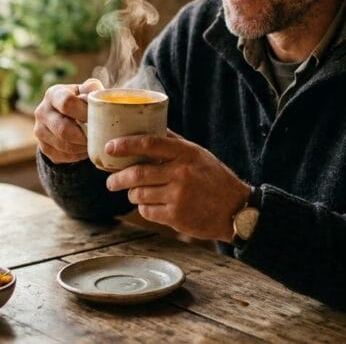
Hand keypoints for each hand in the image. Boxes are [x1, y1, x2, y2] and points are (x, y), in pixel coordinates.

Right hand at [33, 78, 103, 163]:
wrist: (64, 116)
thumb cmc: (80, 101)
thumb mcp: (85, 91)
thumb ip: (92, 89)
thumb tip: (96, 92)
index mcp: (53, 94)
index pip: (66, 103)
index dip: (84, 113)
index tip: (97, 118)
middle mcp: (42, 112)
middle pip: (63, 129)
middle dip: (84, 136)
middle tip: (97, 137)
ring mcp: (40, 131)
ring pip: (64, 145)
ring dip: (82, 147)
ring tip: (93, 144)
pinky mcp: (43, 147)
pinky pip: (63, 156)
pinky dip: (77, 155)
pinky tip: (85, 149)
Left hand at [104, 130, 250, 241]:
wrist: (236, 210)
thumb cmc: (214, 179)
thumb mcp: (198, 155)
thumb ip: (174, 143)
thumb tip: (148, 128)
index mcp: (186, 154)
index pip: (149, 144)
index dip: (126, 145)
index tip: (109, 147)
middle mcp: (181, 173)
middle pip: (137, 173)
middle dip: (117, 178)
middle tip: (110, 181)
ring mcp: (178, 196)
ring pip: (139, 194)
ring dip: (132, 194)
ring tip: (135, 193)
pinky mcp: (175, 217)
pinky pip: (147, 211)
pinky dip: (144, 208)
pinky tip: (151, 206)